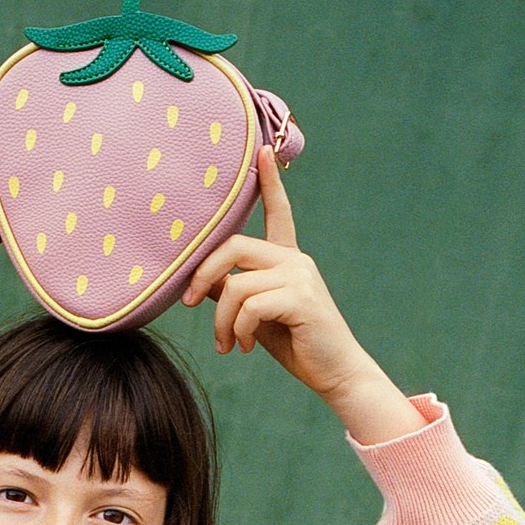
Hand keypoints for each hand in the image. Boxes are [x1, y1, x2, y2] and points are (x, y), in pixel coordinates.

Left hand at [182, 146, 426, 442]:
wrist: (334, 373)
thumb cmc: (294, 344)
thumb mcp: (254, 315)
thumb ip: (232, 292)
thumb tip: (199, 281)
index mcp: (287, 261)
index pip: (278, 213)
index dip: (269, 183)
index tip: (263, 150)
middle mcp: (295, 261)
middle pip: (233, 246)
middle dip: (202, 275)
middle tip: (190, 303)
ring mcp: (300, 276)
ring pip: (236, 285)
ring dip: (221, 322)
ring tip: (227, 344)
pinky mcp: (301, 297)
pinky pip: (249, 306)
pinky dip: (238, 331)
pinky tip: (245, 348)